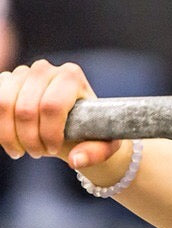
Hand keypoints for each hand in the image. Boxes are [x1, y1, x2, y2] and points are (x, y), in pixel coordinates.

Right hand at [0, 60, 118, 167]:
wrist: (73, 123)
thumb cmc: (91, 132)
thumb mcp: (105, 145)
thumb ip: (96, 154)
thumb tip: (76, 159)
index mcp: (71, 76)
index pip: (51, 106)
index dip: (48, 134)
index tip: (53, 149)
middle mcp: (44, 69)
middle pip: (26, 109)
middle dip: (29, 139)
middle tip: (37, 153)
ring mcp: (21, 73)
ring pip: (3, 105)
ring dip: (9, 135)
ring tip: (22, 149)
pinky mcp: (5, 81)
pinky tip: (10, 139)